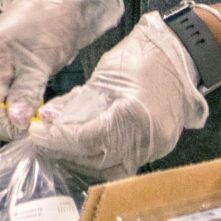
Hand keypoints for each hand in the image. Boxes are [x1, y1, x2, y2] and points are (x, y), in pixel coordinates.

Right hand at [0, 0, 123, 139]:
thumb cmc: (50, 21)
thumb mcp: (41, 61)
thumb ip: (27, 93)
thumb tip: (17, 122)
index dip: (4, 124)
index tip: (28, 130)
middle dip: (7, 121)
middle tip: (35, 126)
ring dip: (10, 114)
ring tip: (35, 116)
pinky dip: (12, 103)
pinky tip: (30, 104)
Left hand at [29, 13, 208, 178]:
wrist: (182, 52)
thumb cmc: (146, 54)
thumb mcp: (106, 74)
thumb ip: (77, 101)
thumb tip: (48, 120)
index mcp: (136, 115)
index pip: (90, 140)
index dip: (60, 139)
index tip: (38, 134)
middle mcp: (149, 138)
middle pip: (98, 160)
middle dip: (65, 152)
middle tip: (42, 141)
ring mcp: (156, 146)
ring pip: (110, 169)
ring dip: (80, 159)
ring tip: (58, 144)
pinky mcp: (157, 147)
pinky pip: (122, 162)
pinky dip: (99, 157)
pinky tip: (81, 146)